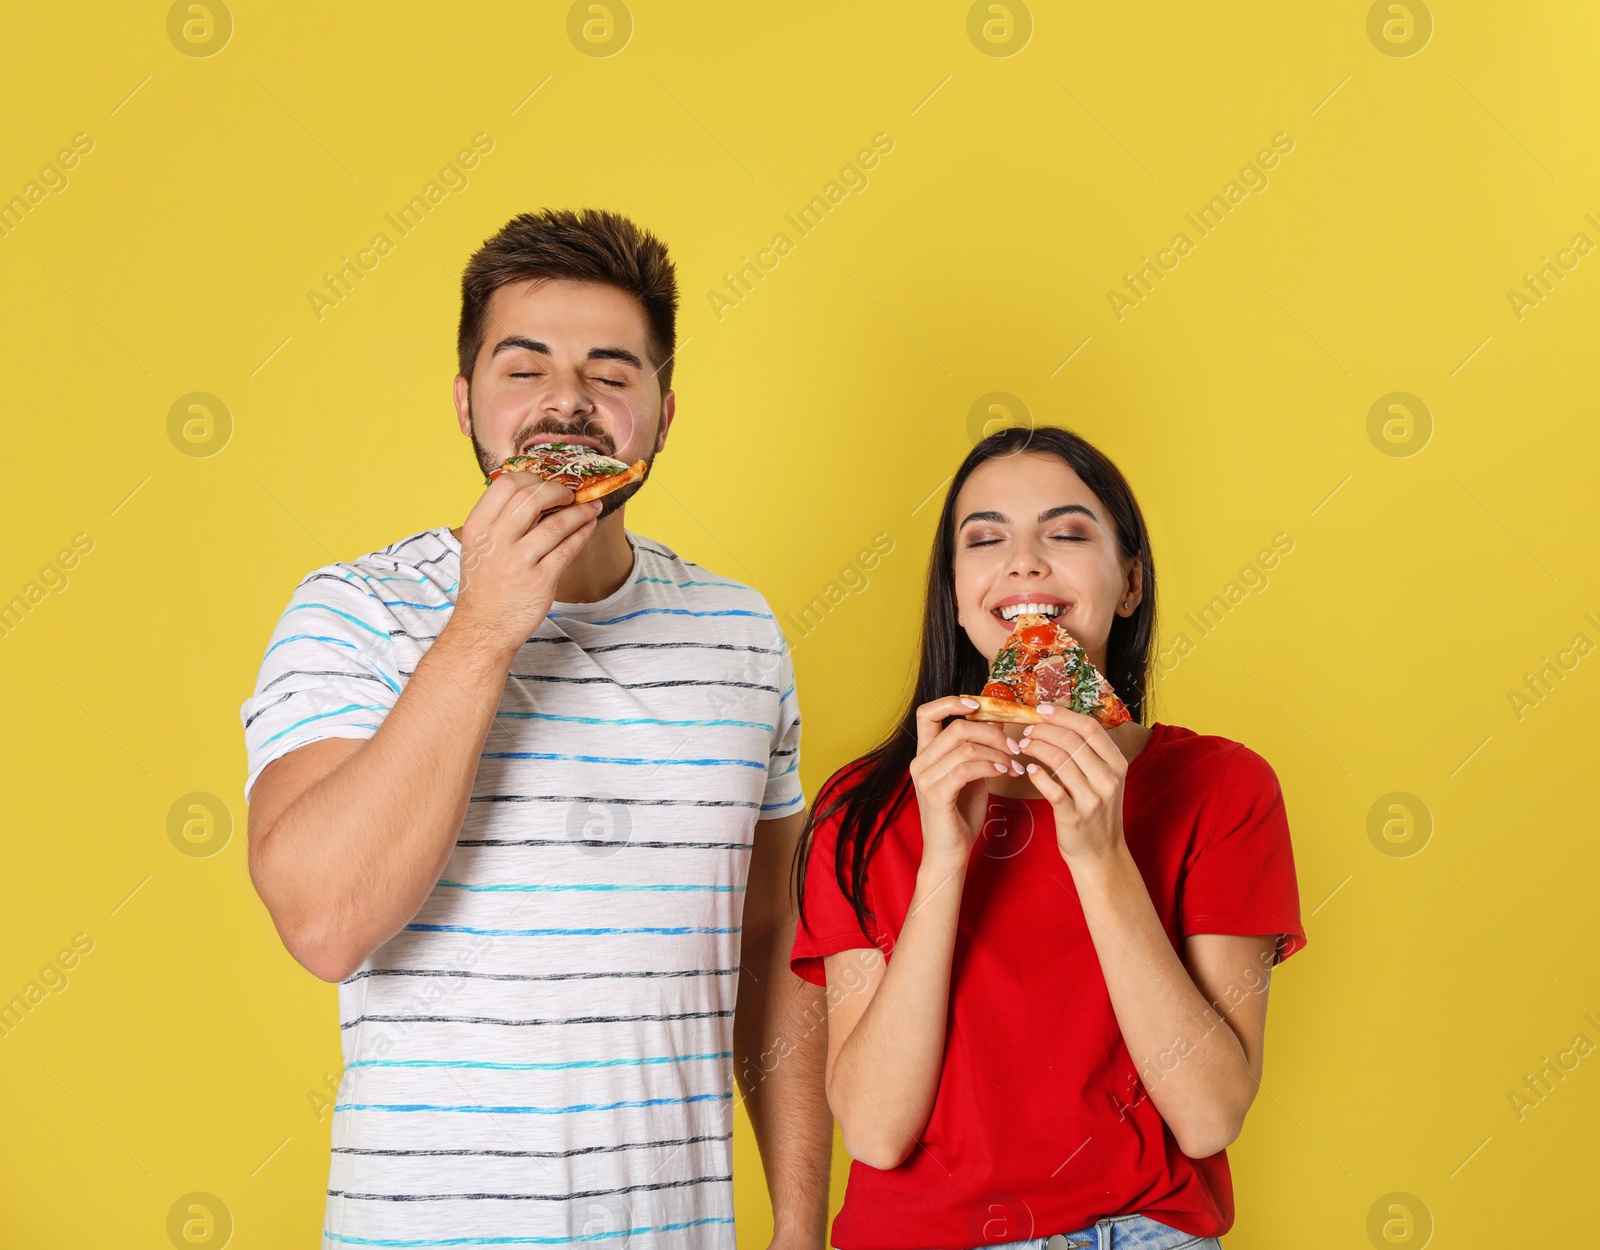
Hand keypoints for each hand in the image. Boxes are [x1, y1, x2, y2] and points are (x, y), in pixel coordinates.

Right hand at [450, 472, 601, 656]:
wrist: (484, 627)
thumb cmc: (484, 584)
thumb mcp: (477, 546)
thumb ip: (498, 519)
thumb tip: (533, 491)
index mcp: (478, 527)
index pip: (506, 484)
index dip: (531, 478)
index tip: (546, 482)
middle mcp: (496, 541)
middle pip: (533, 496)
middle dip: (559, 490)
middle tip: (570, 494)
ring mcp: (519, 561)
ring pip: (557, 522)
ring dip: (580, 511)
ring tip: (590, 506)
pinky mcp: (541, 580)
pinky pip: (568, 547)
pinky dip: (583, 532)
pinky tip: (589, 525)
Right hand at [908, 696, 1017, 871]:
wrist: (949, 854)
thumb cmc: (961, 815)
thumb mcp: (971, 775)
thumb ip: (977, 750)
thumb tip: (996, 723)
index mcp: (925, 753)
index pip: (927, 713)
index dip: (952, 702)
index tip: (979, 706)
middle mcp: (920, 762)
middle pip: (957, 727)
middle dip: (992, 732)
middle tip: (1015, 746)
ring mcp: (925, 778)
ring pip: (965, 746)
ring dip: (997, 752)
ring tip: (1014, 763)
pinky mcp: (936, 795)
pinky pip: (966, 768)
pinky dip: (991, 766)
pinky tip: (1005, 773)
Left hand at [1017, 708, 1129, 864]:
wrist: (1101, 853)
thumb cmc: (1097, 810)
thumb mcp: (1104, 778)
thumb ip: (1089, 752)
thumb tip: (1059, 720)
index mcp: (1117, 763)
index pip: (1090, 728)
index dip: (1063, 715)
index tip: (1041, 710)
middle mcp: (1108, 779)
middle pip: (1071, 740)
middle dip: (1044, 730)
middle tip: (1027, 730)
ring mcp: (1092, 799)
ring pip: (1059, 760)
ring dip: (1036, 748)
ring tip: (1024, 746)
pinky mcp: (1074, 817)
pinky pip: (1052, 789)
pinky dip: (1037, 775)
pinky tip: (1029, 770)